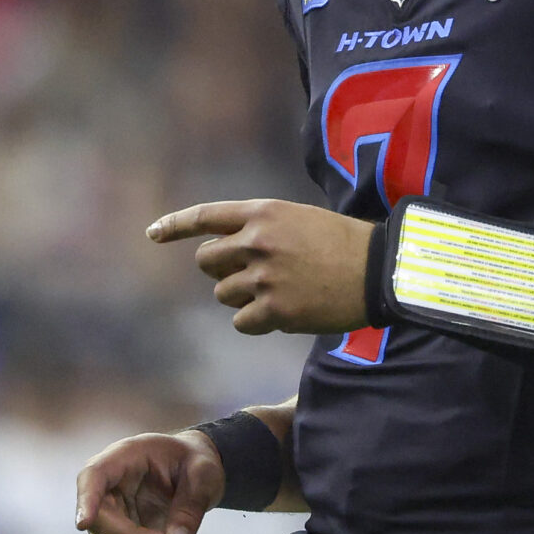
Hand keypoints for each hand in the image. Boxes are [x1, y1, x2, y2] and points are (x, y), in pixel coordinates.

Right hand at [75, 430, 224, 533]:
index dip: (86, 501)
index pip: (92, 477)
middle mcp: (107, 490)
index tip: (84, 523)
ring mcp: (108, 519)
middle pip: (100, 525)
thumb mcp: (204, 472)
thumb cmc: (193, 462)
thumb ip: (192, 504)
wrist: (192, 471)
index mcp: (122, 459)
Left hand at [149, 199, 374, 334]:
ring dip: (243, 297)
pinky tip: (284, 312)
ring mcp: (264, 276)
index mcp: (263, 213)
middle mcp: (257, 241)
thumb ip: (261, 230)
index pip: (205, 216)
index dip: (175, 225)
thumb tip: (225, 255)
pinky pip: (241, 321)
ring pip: (223, 294)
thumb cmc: (343, 244)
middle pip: (206, 262)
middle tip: (250, 275)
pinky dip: (256, 321)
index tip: (153, 234)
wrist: (379, 271)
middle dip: (221, 271)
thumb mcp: (299, 220)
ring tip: (279, 292)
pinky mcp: (275, 309)